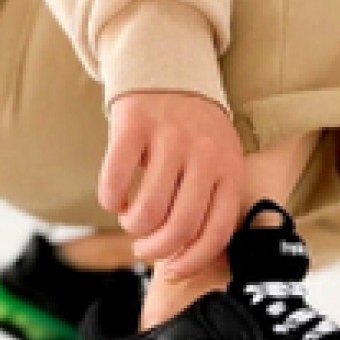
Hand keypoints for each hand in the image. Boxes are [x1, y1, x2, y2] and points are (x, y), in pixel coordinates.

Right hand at [99, 91, 244, 277]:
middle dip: (156, 249)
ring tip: (131, 219)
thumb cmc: (194, 135)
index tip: (172, 269)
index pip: (216, 233)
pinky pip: (115, 180)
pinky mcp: (135, 123)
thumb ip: (210, 204)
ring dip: (133, 226)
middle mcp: (205, 155)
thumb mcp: (218, 164)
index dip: (191, 261)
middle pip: (179, 227)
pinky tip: (115, 198)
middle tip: (144, 248)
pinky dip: (110, 200)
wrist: (170, 70)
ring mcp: (170, 138)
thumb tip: (186, 261)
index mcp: (229, 171)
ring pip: (147, 210)